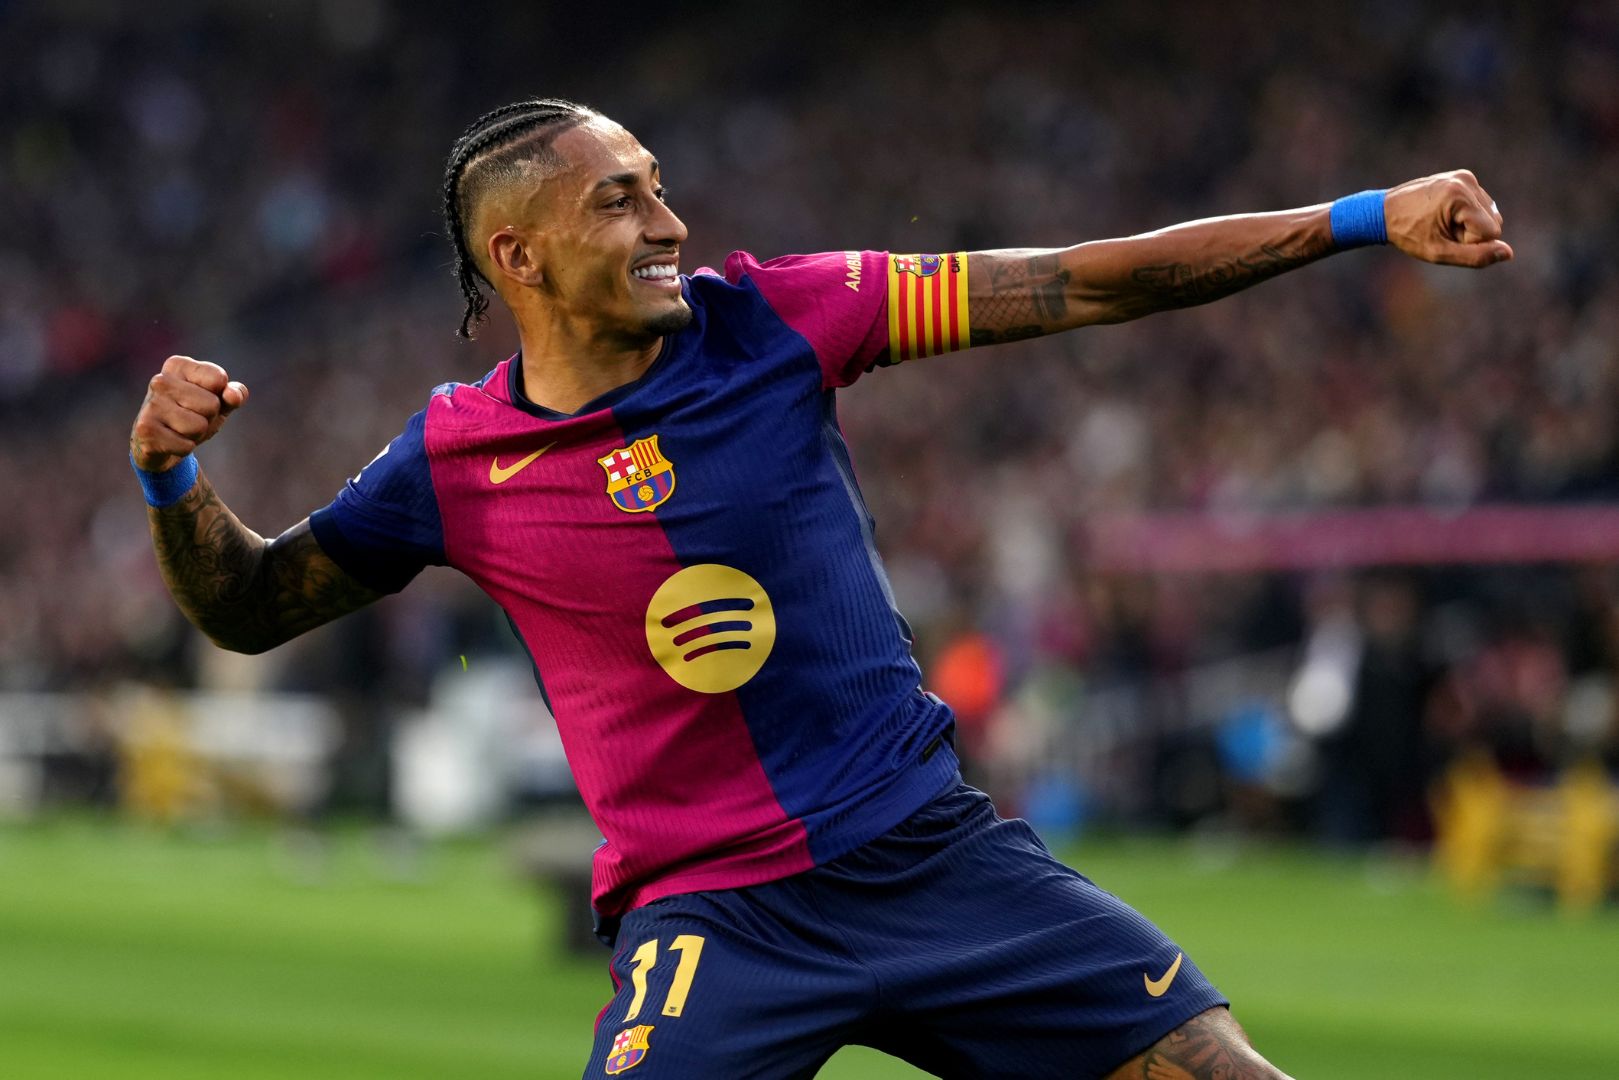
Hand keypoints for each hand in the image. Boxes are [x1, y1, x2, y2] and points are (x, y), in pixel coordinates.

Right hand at [130, 355, 248, 471]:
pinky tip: (169, 441)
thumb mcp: (219, 402)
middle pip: (211, 405)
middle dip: (208, 418)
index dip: (220, 397)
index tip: (201, 400)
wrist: (158, 443)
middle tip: (190, 418)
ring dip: (196, 434)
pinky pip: (186, 446)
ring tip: (179, 430)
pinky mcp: (145, 430)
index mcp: (177, 365)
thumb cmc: (193, 415)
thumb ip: (235, 394)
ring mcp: (150, 405)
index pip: (218, 379)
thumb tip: (233, 396)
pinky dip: (184, 448)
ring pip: (199, 426)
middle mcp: (160, 381)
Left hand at [1384, 169, 1512, 267]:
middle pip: (1494, 221)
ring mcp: (1464, 176)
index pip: (1492, 232)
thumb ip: (1475, 256)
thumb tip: (1508, 253)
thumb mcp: (1439, 253)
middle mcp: (1466, 181)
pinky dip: (1467, 214)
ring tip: (1440, 222)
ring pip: (1490, 213)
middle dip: (1471, 233)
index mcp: (1460, 196)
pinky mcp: (1462, 177)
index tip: (1444, 238)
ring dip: (1469, 224)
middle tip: (1440, 231)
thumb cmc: (1408, 235)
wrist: (1382, 212)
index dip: (1470, 242)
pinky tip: (1443, 214)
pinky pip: (1480, 204)